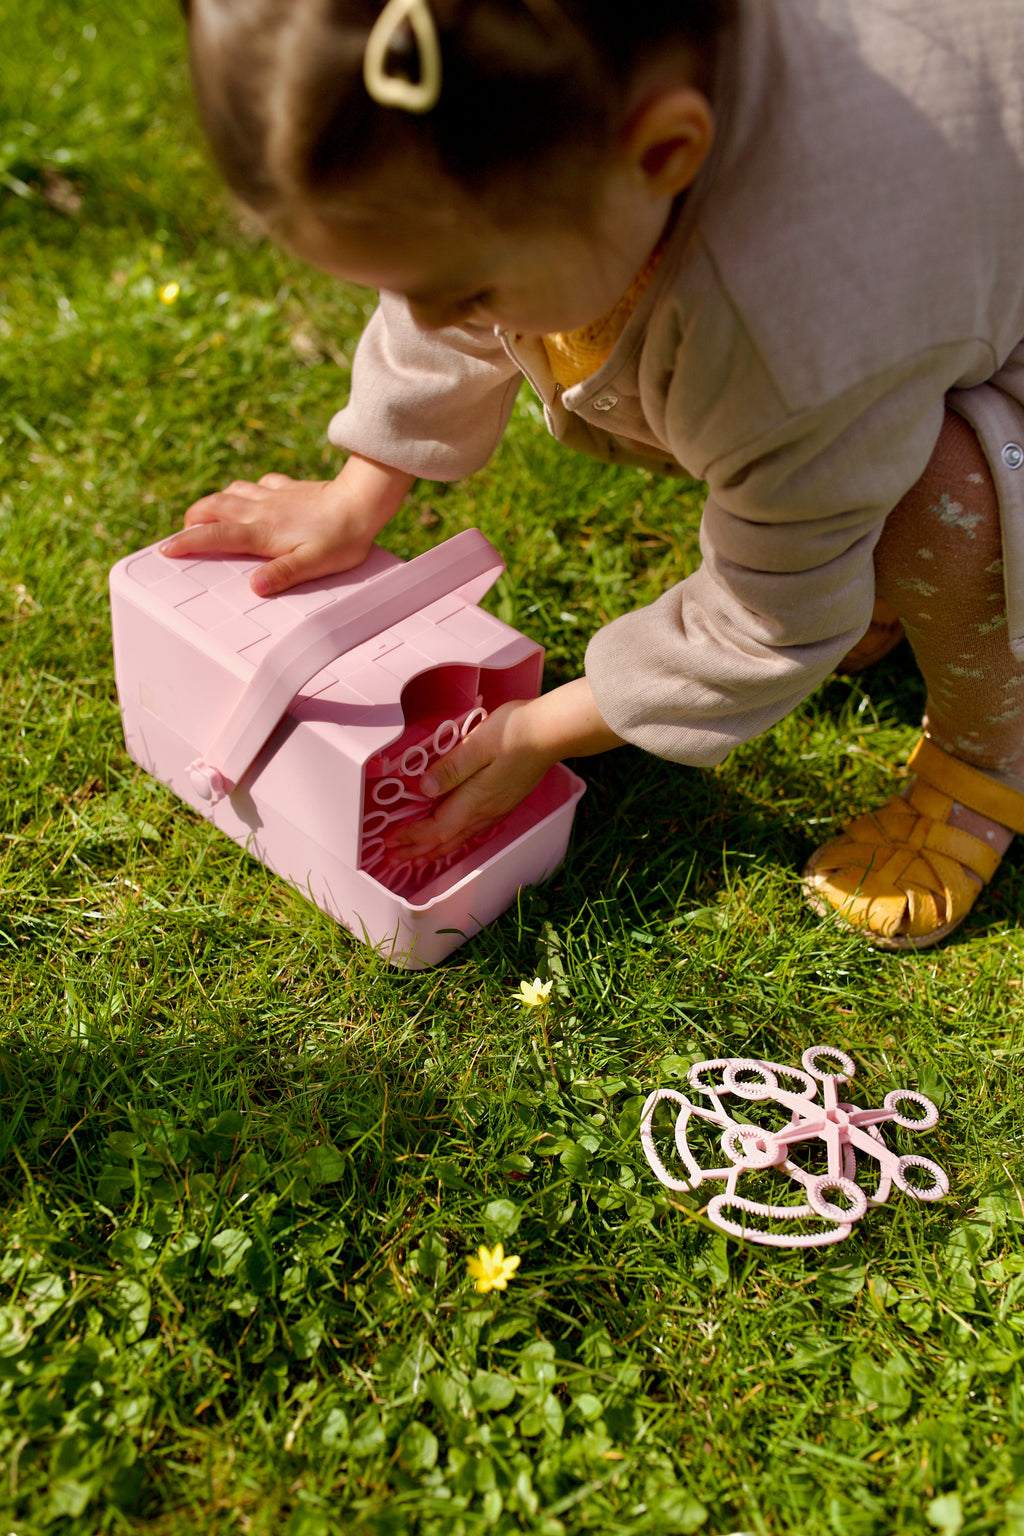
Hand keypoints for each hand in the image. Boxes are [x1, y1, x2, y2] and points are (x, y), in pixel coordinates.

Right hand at [160, 454, 414, 594]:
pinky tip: (253, 496)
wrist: (362, 501)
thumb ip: (282, 575)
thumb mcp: (313, 564)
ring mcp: (273, 495)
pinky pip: (259, 484)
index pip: (215, 536)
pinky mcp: (288, 487)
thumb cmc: (341, 539)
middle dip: (193, 519)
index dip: (187, 543)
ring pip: (232, 492)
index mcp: (262, 532)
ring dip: (214, 502)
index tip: (166, 550)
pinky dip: (247, 490)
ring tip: (208, 515)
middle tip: (184, 533)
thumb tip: (254, 588)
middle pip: (213, 507)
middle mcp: (261, 510)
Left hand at [385, 679, 624, 864]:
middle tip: (393, 860)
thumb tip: (424, 789)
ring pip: (461, 837)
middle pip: (446, 840)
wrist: (553, 732)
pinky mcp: (505, 800)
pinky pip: (474, 828)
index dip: (411, 837)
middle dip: (418, 851)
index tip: (389, 841)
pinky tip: (453, 834)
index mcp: (475, 800)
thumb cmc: (515, 732)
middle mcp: (486, 811)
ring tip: (418, 857)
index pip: (436, 828)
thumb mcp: (476, 745)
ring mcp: (498, 808)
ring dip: (436, 848)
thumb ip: (449, 769)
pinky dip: (455, 837)